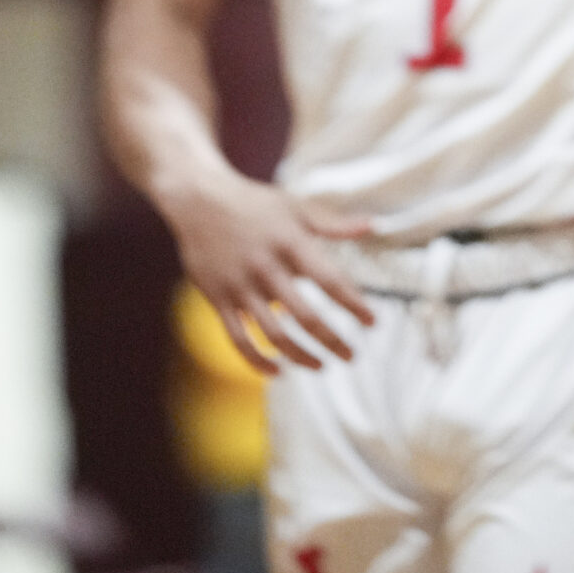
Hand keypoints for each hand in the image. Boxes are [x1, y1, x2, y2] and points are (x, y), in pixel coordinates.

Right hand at [167, 173, 374, 374]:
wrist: (199, 201)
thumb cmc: (255, 203)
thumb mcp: (295, 206)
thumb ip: (333, 223)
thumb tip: (372, 226)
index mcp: (290, 242)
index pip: (329, 279)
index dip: (353, 304)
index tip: (373, 323)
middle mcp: (266, 267)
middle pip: (305, 315)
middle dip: (332, 340)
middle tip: (352, 356)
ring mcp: (241, 286)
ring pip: (274, 334)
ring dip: (300, 356)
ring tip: (321, 366)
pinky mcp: (219, 299)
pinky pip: (238, 339)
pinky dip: (257, 361)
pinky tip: (277, 371)